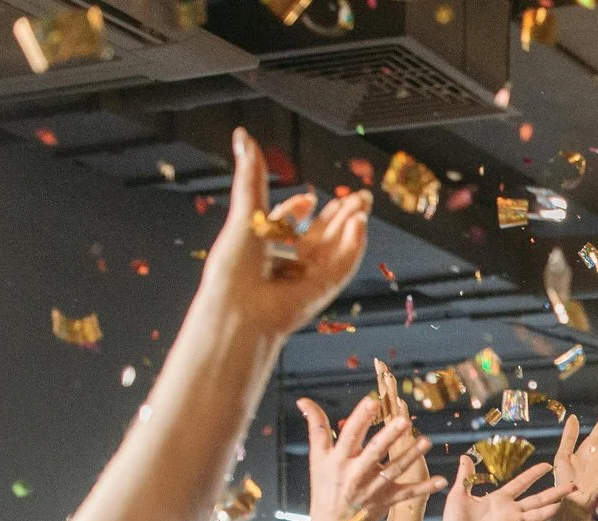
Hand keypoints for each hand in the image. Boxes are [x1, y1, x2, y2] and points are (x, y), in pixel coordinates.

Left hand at [199, 128, 374, 339]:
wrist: (241, 306)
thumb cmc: (234, 267)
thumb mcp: (246, 210)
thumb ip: (251, 174)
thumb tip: (242, 136)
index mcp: (265, 245)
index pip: (287, 224)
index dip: (298, 210)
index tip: (307, 198)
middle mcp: (287, 261)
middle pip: (320, 234)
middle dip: (340, 214)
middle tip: (359, 196)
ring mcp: (307, 276)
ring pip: (336, 246)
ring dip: (351, 224)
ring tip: (363, 203)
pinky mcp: (323, 289)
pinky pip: (344, 265)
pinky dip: (354, 245)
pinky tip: (361, 224)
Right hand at [297, 396, 443, 520]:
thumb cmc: (325, 486)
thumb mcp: (317, 458)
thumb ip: (316, 427)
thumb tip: (303, 400)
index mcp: (339, 460)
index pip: (350, 435)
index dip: (361, 418)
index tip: (373, 401)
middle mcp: (356, 474)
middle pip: (374, 452)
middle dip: (389, 437)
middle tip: (404, 421)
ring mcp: (373, 489)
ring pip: (394, 470)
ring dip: (411, 456)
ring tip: (426, 441)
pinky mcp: (386, 501)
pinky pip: (408, 494)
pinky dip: (425, 488)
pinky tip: (442, 481)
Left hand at [434, 455, 565, 520]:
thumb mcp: (459, 494)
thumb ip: (466, 477)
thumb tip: (465, 456)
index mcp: (498, 499)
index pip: (521, 483)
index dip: (534, 474)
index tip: (547, 465)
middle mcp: (509, 510)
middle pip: (537, 498)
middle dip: (555, 492)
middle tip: (572, 486)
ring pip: (536, 513)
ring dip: (551, 508)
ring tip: (566, 502)